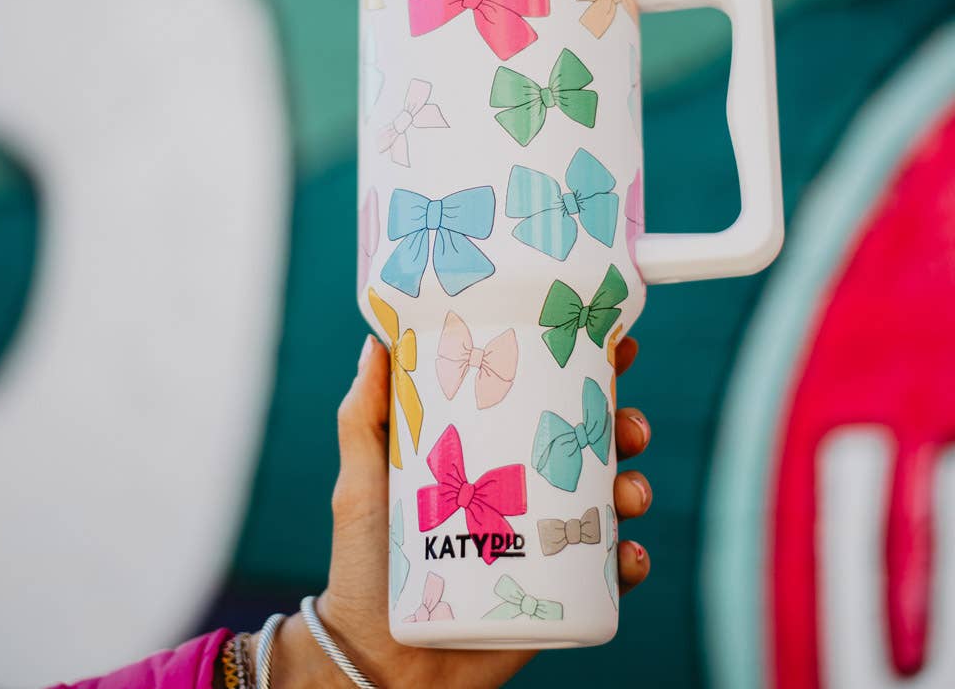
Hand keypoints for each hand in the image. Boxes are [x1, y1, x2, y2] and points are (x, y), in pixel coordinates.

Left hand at [273, 333, 651, 687]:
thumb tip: (374, 342)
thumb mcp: (364, 481)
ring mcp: (542, 541)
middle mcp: (523, 491)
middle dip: (624, 427)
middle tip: (629, 424)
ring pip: (610, 503)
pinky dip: (630, 561)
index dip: (585, 374)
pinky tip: (629, 555)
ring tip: (629, 494)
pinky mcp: (555, 593)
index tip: (616, 348)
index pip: (542, 403)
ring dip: (635, 488)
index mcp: (489, 455)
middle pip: (590, 448)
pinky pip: (607, 574)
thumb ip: (363, 417)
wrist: (378, 661)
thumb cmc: (365, 564)